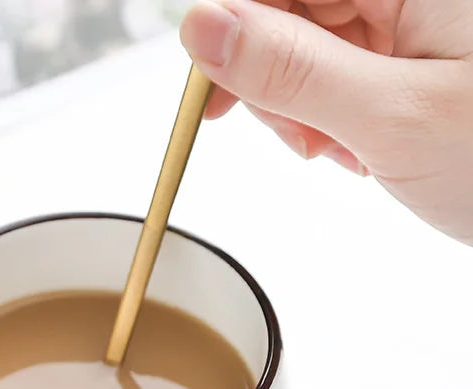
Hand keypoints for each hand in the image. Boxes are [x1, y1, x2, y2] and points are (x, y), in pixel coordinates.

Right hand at [180, 0, 472, 244]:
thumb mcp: (391, 118)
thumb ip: (292, 69)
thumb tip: (204, 27)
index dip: (235, 27)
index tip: (214, 91)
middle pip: (290, 13)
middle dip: (277, 83)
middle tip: (305, 137)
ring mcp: (410, 24)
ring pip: (306, 51)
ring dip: (304, 110)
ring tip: (344, 150)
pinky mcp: (406, 60)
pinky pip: (335, 78)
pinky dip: (331, 121)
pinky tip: (360, 149)